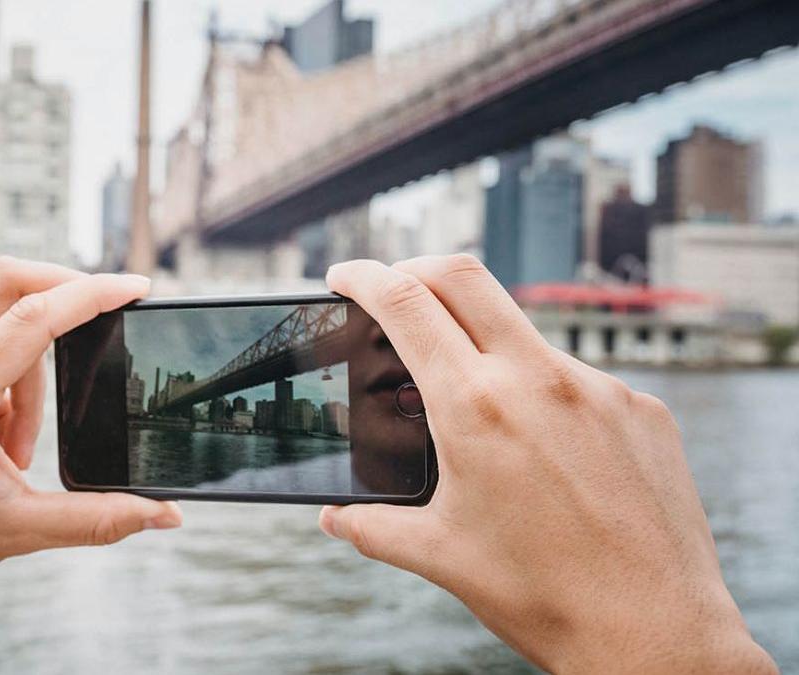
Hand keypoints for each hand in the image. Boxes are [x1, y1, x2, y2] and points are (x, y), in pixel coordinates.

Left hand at [0, 257, 180, 605]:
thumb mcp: (15, 532)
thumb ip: (97, 519)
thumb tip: (164, 515)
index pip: (33, 316)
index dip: (92, 294)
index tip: (137, 288)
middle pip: (5, 280)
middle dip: (65, 288)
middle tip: (105, 320)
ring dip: (34, 366)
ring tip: (24, 451)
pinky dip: (10, 378)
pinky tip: (3, 445)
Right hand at [320, 256, 775, 673]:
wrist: (655, 632)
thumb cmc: (543, 596)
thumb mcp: (438, 556)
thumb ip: (371, 526)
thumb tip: (333, 515)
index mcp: (475, 408)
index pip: (406, 304)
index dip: (365, 276)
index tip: (345, 275)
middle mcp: (538, 380)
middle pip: (463, 276)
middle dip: (416, 268)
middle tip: (394, 289)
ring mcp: (598, 388)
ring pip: (522, 330)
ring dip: (482, 340)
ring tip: (472, 399)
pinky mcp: (640, 408)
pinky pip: (576, 377)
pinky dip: (541, 390)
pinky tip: (543, 446)